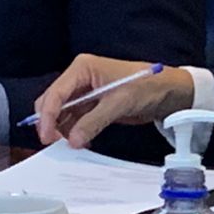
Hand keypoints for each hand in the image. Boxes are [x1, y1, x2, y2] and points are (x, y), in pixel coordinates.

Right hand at [33, 54, 193, 147]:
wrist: (166, 91)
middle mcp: (79, 78)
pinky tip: (83, 141)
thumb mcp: (119, 103)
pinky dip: (75, 132)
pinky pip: (75, 120)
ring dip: (63, 130)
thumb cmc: (145, 86)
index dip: (47, 116)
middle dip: (51, 123)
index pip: (56, 93)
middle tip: (55, 144)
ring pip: (62, 113)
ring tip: (74, 145)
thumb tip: (72, 140)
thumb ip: (94, 121)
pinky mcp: (92, 105)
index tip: (47, 136)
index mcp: (82, 68)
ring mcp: (84, 92)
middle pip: (53, 102)